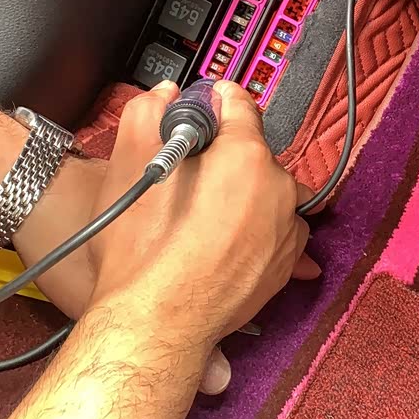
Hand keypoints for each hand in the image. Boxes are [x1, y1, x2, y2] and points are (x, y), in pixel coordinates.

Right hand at [86, 81, 319, 376]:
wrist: (158, 323)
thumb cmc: (144, 251)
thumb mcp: (130, 165)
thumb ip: (148, 115)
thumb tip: (164, 96)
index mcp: (246, 156)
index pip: (240, 106)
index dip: (218, 101)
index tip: (208, 104)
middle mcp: (278, 190)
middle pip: (256, 154)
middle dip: (228, 158)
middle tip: (193, 174)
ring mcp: (288, 231)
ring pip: (270, 195)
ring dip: (247, 196)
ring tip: (207, 215)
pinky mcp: (286, 266)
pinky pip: (278, 233)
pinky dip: (259, 230)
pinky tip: (227, 241)